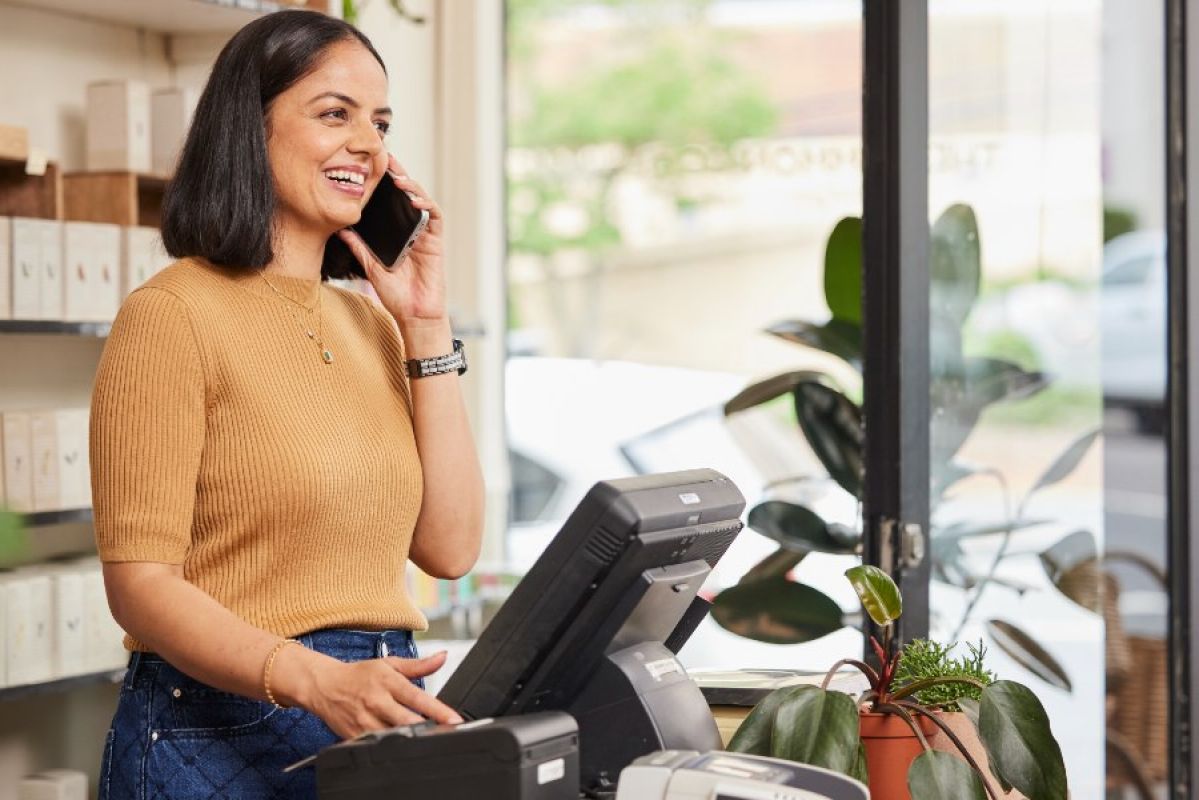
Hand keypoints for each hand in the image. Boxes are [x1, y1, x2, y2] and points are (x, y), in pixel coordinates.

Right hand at [303, 652, 462, 739]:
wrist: (325, 686)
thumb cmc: (360, 675)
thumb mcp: (390, 664)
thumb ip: (419, 665)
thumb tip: (443, 657)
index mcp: (387, 682)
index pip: (417, 698)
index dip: (437, 710)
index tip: (454, 719)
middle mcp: (376, 702)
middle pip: (406, 721)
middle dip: (427, 729)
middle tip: (446, 733)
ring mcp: (365, 722)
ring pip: (392, 737)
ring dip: (410, 740)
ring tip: (427, 740)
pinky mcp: (355, 737)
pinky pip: (376, 746)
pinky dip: (391, 748)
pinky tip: (402, 747)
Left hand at [336, 153, 446, 327]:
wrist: (414, 315)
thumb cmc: (396, 295)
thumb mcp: (370, 267)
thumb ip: (359, 247)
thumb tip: (340, 229)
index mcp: (396, 233)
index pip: (390, 203)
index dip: (382, 184)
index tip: (369, 166)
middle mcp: (411, 230)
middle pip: (406, 196)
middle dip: (398, 175)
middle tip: (385, 157)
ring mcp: (425, 234)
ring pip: (422, 202)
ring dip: (412, 187)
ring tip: (398, 178)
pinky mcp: (436, 242)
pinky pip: (435, 218)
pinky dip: (427, 206)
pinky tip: (414, 200)